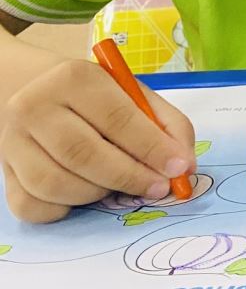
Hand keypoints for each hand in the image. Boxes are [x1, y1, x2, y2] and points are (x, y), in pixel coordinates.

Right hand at [1, 58, 194, 222]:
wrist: (32, 91)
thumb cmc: (94, 96)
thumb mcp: (131, 93)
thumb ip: (165, 123)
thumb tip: (184, 165)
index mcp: (74, 78)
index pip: (117, 118)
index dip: (151, 147)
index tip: (177, 168)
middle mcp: (36, 106)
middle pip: (84, 154)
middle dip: (129, 177)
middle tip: (157, 187)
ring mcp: (12, 142)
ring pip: (56, 184)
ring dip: (96, 194)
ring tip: (117, 186)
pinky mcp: (3, 172)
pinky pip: (31, 206)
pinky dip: (62, 210)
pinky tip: (82, 196)